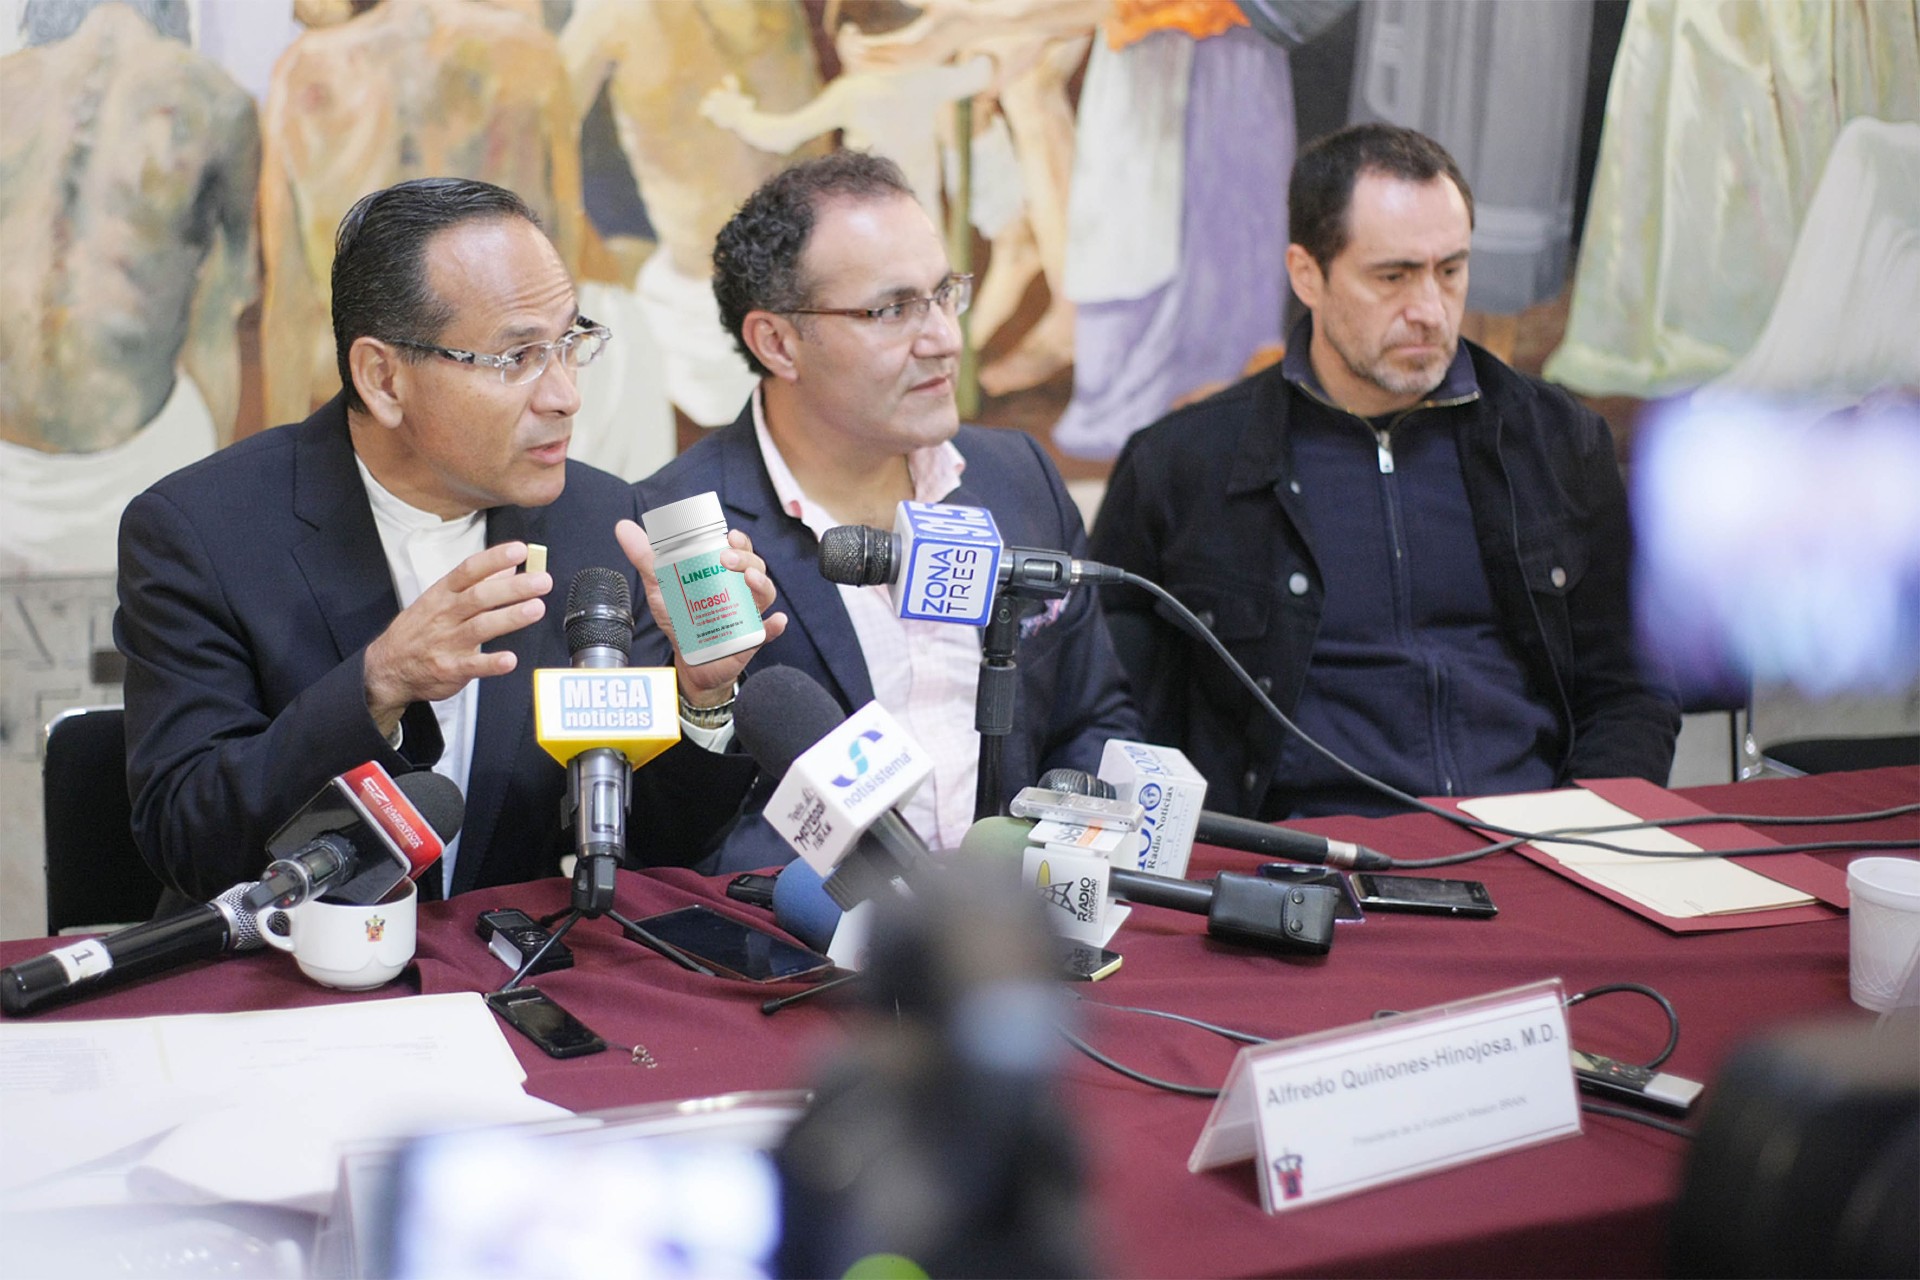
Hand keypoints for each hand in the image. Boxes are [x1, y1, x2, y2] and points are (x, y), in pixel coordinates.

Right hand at [363, 542, 548, 734]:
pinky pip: (473, 666)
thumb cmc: (420, 629)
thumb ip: (478, 584)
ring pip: (481, 627)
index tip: (519, 550)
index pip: (469, 570)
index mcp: (443, 594)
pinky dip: (492, 663)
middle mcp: (446, 615)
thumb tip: (511, 567)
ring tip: (536, 609)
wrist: (388, 667)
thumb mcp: (442, 599)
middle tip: (542, 581)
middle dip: (513, 588)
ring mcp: (447, 642)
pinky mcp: (451, 669)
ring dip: (510, 617)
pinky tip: (510, 659)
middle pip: (480, 596)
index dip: (494, 559)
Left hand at [617, 518, 786, 705]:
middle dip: (745, 558)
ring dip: (761, 584)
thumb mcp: (661, 587)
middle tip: (726, 559)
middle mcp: (741, 590)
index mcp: (723, 574)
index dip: (739, 541)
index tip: (730, 535)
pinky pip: (768, 632)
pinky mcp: (751, 639)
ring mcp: (749, 614)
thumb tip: (624, 527)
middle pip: (754, 567)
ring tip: (749, 578)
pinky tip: (775, 621)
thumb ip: (646, 559)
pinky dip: (773, 626)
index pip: (739, 550)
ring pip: (764, 594)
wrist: (689, 660)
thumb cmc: (681, 619)